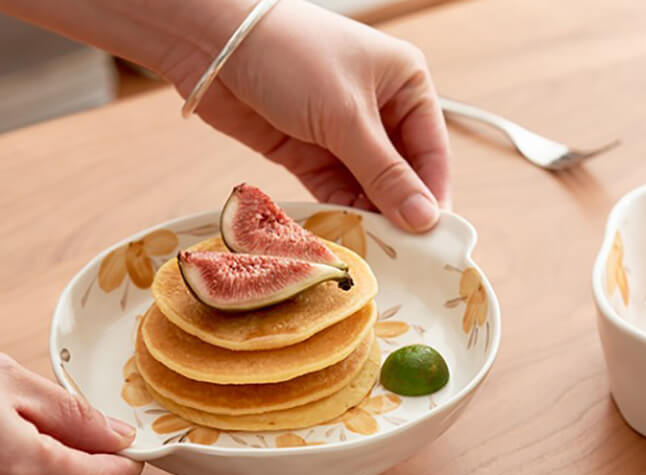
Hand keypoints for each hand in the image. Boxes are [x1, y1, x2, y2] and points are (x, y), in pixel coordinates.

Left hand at [167, 0, 450, 231]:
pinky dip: (340, 214)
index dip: (432, 197)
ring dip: (371, 219)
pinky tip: (349, 239)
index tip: (434, 239)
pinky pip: (334, 192)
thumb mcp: (346, 117)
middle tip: (407, 257)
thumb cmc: (290, 56)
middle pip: (400, 175)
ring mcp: (342, 134)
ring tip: (379, 255)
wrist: (212, 46)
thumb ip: (385, 174)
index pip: (431, 152)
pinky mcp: (308, 154)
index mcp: (404, 84)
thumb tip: (424, 220)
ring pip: (367, 188)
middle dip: (401, 213)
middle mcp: (378, 110)